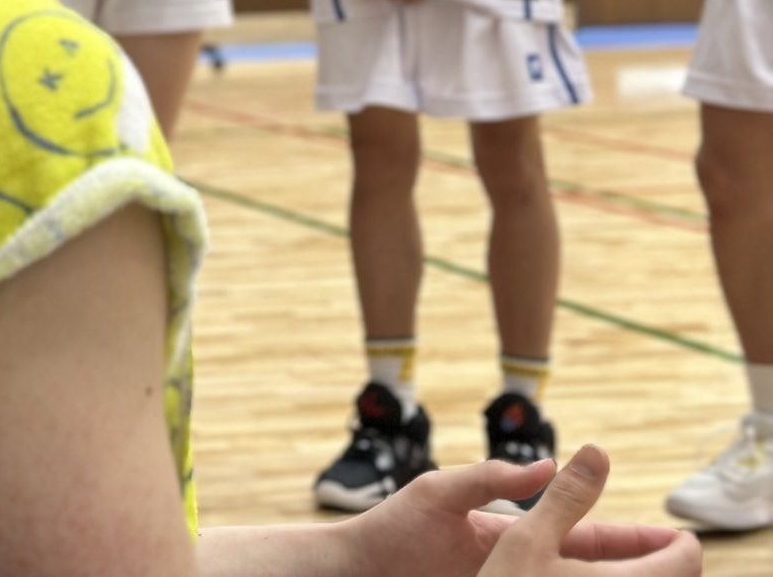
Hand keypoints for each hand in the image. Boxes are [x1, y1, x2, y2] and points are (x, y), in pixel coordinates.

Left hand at [337, 449, 699, 575]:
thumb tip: (547, 467)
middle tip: (684, 573)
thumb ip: (489, 479)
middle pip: (585, 571)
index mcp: (507, 536)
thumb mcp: (439, 494)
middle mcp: (512, 569)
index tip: (666, 539)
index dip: (620, 538)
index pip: (577, 536)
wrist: (350, 568)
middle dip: (633, 571)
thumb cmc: (389, 528)